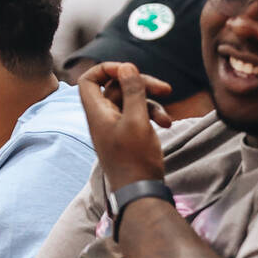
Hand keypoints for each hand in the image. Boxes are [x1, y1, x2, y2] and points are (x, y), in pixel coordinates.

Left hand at [78, 62, 172, 190]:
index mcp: (97, 112)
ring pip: (131, 101)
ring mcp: (116, 126)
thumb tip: (127, 66)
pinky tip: (167, 125)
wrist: (140, 192)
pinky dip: (153, 116)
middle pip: (117, 87)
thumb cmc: (135, 159)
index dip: (106, 69)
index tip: (128, 70)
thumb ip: (132, 91)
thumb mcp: (137, 120)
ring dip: (152, 103)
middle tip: (165, 88)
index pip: (88, 80)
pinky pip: (138, 115)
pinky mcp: (129, 135)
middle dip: (141, 85)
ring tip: (168, 118)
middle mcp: (103, 117)